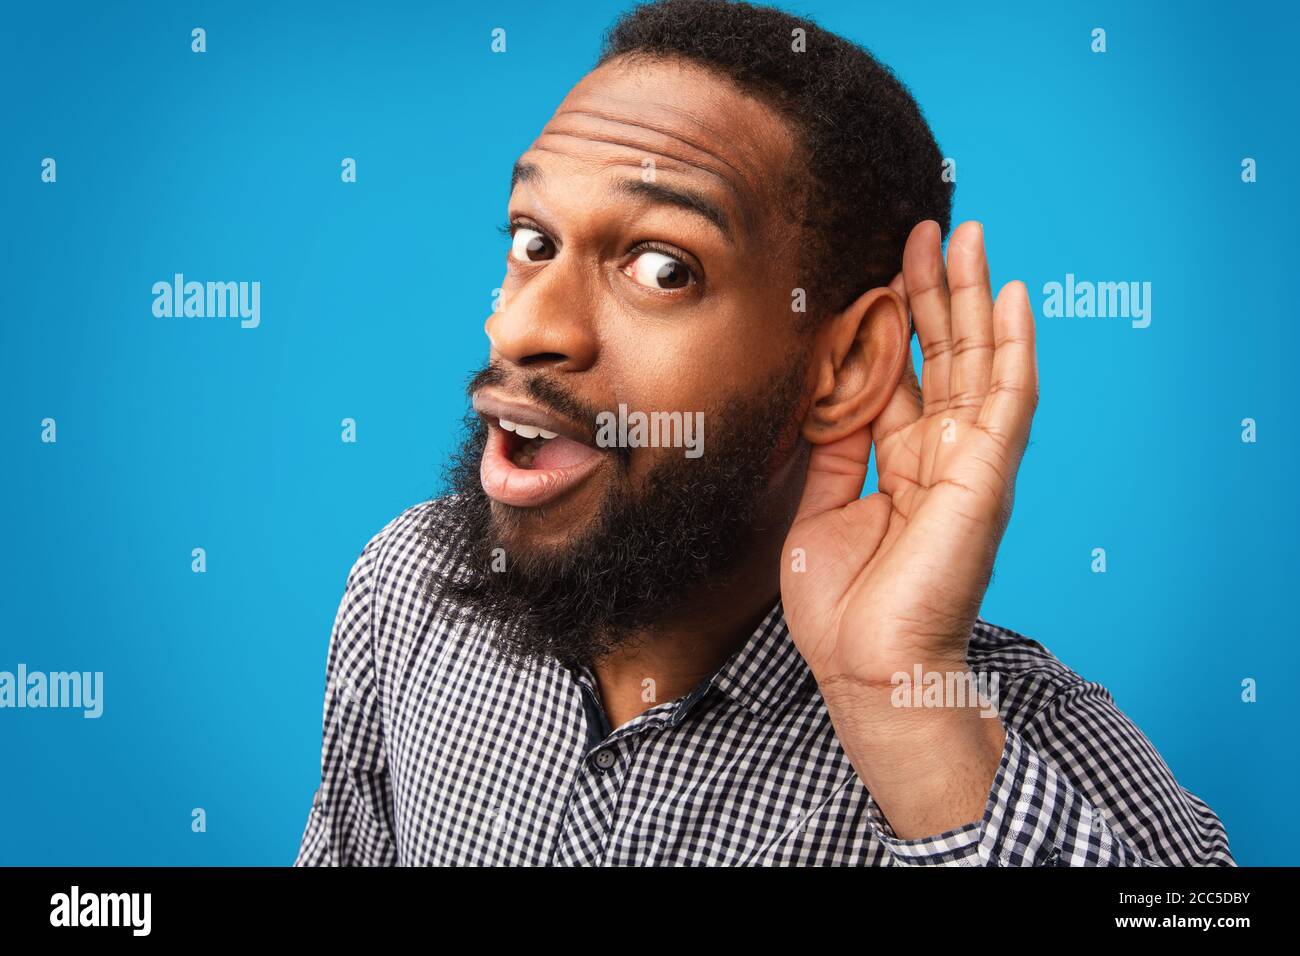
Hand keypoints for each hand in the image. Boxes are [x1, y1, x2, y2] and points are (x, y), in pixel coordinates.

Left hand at [780, 219, 1037, 835]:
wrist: (866, 669)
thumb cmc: (842, 606)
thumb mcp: (820, 509)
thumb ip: (832, 449)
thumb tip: (828, 392)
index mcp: (902, 464)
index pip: (903, 375)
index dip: (895, 321)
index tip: (882, 268)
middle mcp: (942, 456)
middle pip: (943, 356)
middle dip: (934, 292)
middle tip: (926, 229)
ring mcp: (970, 464)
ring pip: (978, 362)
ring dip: (972, 297)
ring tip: (966, 235)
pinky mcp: (987, 476)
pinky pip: (1008, 399)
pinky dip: (1013, 346)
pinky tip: (1011, 296)